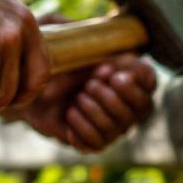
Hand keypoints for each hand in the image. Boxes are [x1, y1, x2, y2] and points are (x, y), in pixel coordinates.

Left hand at [22, 54, 157, 152]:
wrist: (32, 86)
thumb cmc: (56, 62)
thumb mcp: (69, 43)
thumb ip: (87, 39)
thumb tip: (108, 64)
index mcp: (127, 76)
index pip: (150, 82)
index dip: (136, 82)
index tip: (114, 75)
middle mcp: (127, 104)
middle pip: (140, 109)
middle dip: (112, 97)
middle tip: (88, 85)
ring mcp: (112, 126)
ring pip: (117, 128)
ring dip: (95, 111)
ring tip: (77, 99)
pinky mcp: (93, 142)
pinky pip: (97, 143)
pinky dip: (82, 127)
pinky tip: (70, 114)